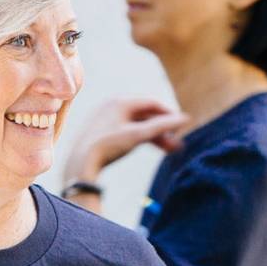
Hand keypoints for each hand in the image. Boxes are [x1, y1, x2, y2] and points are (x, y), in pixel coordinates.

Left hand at [62, 98, 190, 183]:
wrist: (80, 164)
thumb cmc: (108, 146)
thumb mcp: (138, 135)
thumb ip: (163, 126)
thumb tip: (186, 118)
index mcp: (119, 101)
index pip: (151, 102)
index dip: (169, 113)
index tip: (181, 126)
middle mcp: (112, 106)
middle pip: (145, 115)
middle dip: (163, 128)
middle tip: (178, 142)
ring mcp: (106, 119)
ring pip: (137, 125)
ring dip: (154, 136)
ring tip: (170, 149)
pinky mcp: (102, 132)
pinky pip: (127, 132)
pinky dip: (141, 139)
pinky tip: (150, 148)